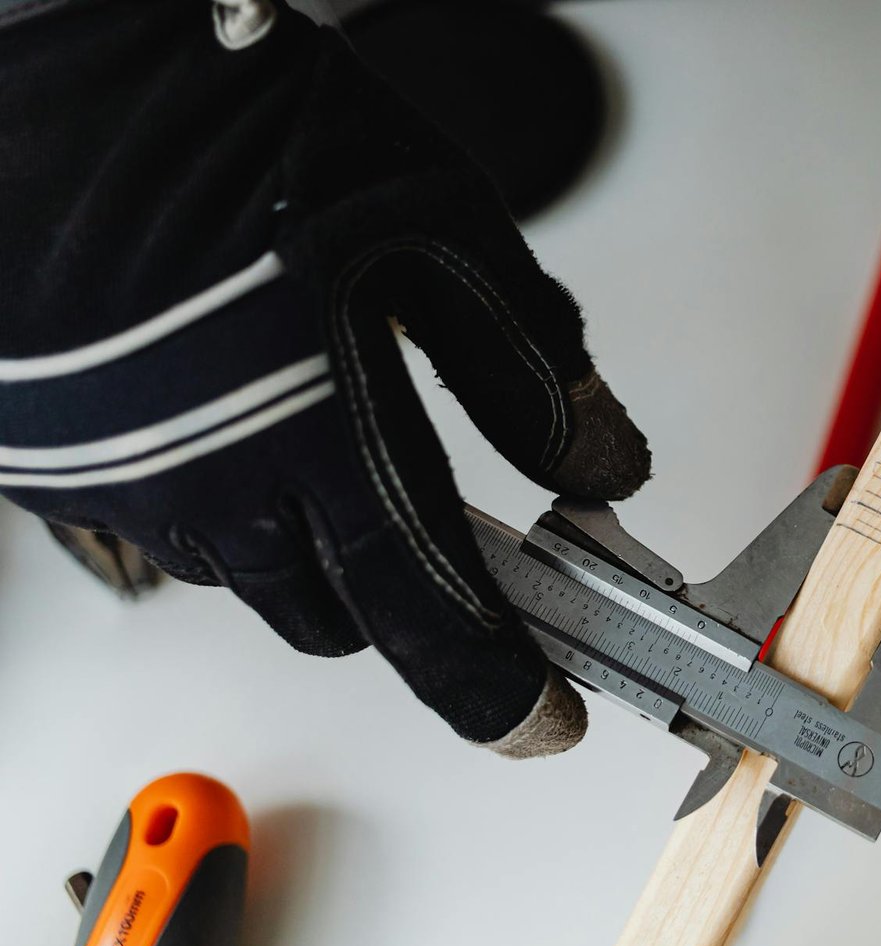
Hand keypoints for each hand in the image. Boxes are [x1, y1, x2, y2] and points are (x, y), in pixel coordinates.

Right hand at [0, 0, 650, 755]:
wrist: (50, 62)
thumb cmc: (236, 115)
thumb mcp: (436, 220)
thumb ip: (525, 361)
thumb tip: (602, 460)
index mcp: (307, 421)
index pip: (423, 606)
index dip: (492, 684)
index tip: (540, 723)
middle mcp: (197, 473)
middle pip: (333, 613)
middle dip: (402, 599)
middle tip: (434, 531)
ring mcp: (107, 474)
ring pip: (242, 574)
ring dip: (305, 546)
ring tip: (320, 434)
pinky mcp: (42, 456)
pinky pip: (156, 522)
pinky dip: (216, 498)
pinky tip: (228, 412)